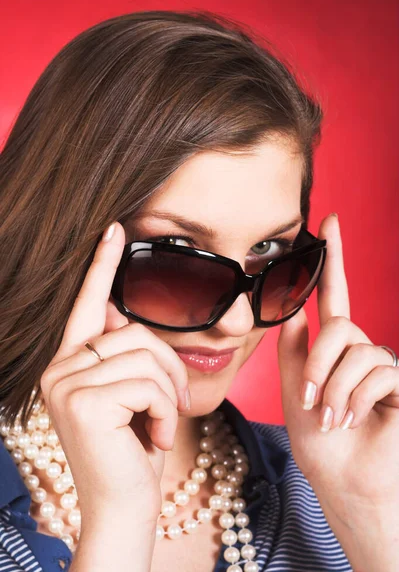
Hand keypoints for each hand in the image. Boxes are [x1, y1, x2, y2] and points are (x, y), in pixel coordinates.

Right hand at [40, 221, 189, 524]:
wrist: (126, 509)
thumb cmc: (135, 451)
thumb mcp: (134, 398)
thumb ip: (124, 354)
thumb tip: (114, 310)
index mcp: (72, 363)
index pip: (87, 304)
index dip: (101, 265)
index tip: (114, 229)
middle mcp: (59, 368)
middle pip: (133, 331)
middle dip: (167, 368)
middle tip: (170, 407)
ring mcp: (64, 384)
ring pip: (145, 356)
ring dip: (167, 395)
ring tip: (159, 427)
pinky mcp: (80, 401)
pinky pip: (146, 383)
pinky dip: (163, 412)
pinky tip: (152, 440)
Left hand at [277, 213, 398, 564]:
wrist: (343, 482)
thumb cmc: (319, 443)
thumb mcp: (295, 390)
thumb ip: (293, 348)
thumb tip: (292, 310)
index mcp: (332, 347)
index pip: (333, 294)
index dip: (333, 257)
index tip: (329, 219)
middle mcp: (361, 350)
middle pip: (338, 326)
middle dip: (317, 363)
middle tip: (310, 400)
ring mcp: (383, 365)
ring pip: (356, 349)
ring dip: (334, 388)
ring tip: (332, 418)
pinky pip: (377, 370)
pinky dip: (355, 399)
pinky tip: (353, 420)